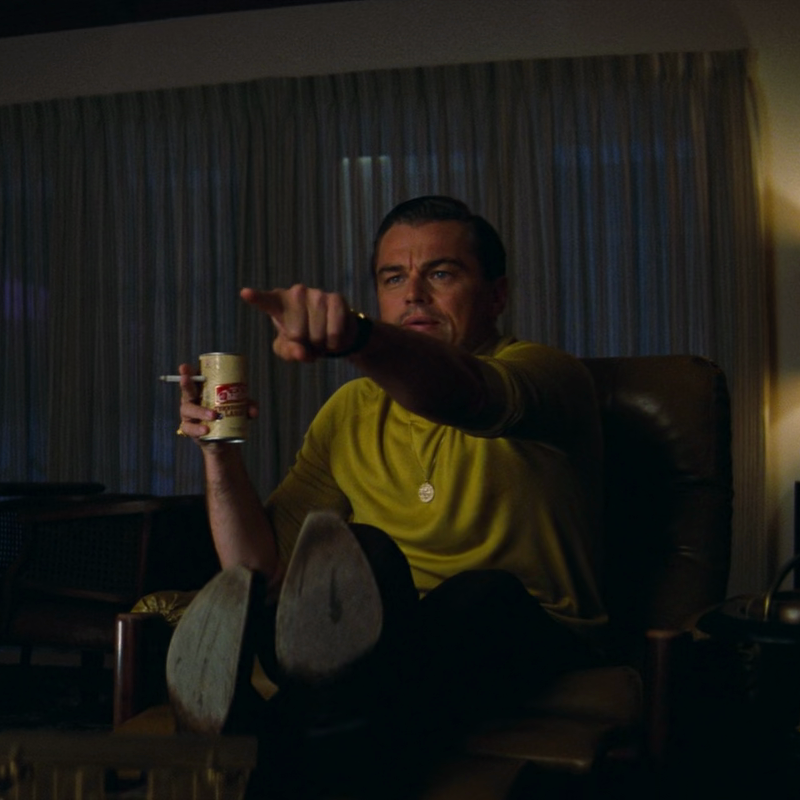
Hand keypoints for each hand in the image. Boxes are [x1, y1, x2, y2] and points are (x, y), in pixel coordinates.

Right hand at [176, 363, 257, 441]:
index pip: (194, 378)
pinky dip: (197, 429)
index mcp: (203, 390)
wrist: (225, 439)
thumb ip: (248, 406)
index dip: (188, 371)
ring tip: (213, 415)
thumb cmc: (229, 415)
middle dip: (186, 383)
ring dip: (200, 411)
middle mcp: (193, 400)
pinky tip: (206, 430)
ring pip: (188, 409)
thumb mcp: (240, 407)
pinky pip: (190, 428)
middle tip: (186, 379)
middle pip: (187, 390)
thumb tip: (253, 411)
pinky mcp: (190, 429)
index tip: (185, 367)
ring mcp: (189, 414)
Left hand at [240, 285, 357, 361]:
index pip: (266, 301)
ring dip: (320, 344)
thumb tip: (300, 352)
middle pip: (296, 333)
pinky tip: (332, 338)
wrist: (331, 332)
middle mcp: (296, 293)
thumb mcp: (288, 348)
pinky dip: (334, 341)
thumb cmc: (302, 338)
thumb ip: (288, 351)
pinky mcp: (336, 298)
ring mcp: (317, 293)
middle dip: (304, 344)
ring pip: (317, 334)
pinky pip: (334, 330)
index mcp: (278, 302)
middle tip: (307, 341)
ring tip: (319, 339)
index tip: (245, 293)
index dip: (256, 298)